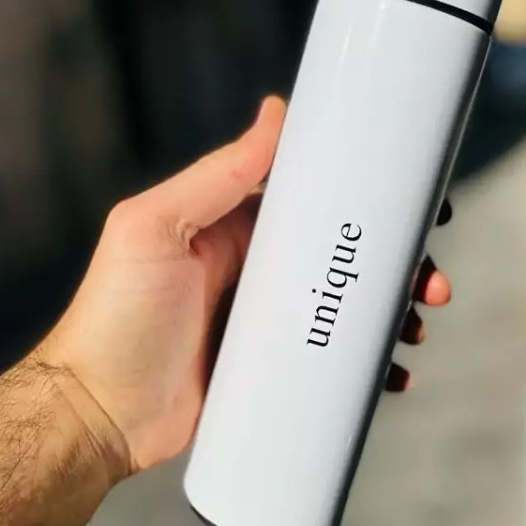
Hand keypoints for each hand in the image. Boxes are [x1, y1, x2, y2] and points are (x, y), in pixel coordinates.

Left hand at [36, 97, 451, 475]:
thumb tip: (274, 111)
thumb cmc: (114, 315)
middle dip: (399, 263)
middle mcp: (263, 272)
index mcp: (242, 230)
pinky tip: (391, 374)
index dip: (370, 198)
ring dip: (395, 313)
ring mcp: (273, 324)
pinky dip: (369, 366)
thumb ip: (216, 174)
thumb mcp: (154, 227)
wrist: (96, 414)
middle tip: (430, 278)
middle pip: (346, 257)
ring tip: (417, 326)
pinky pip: (335, 364)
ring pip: (351, 310)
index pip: (319, 202)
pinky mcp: (277, 372)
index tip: (416, 201)